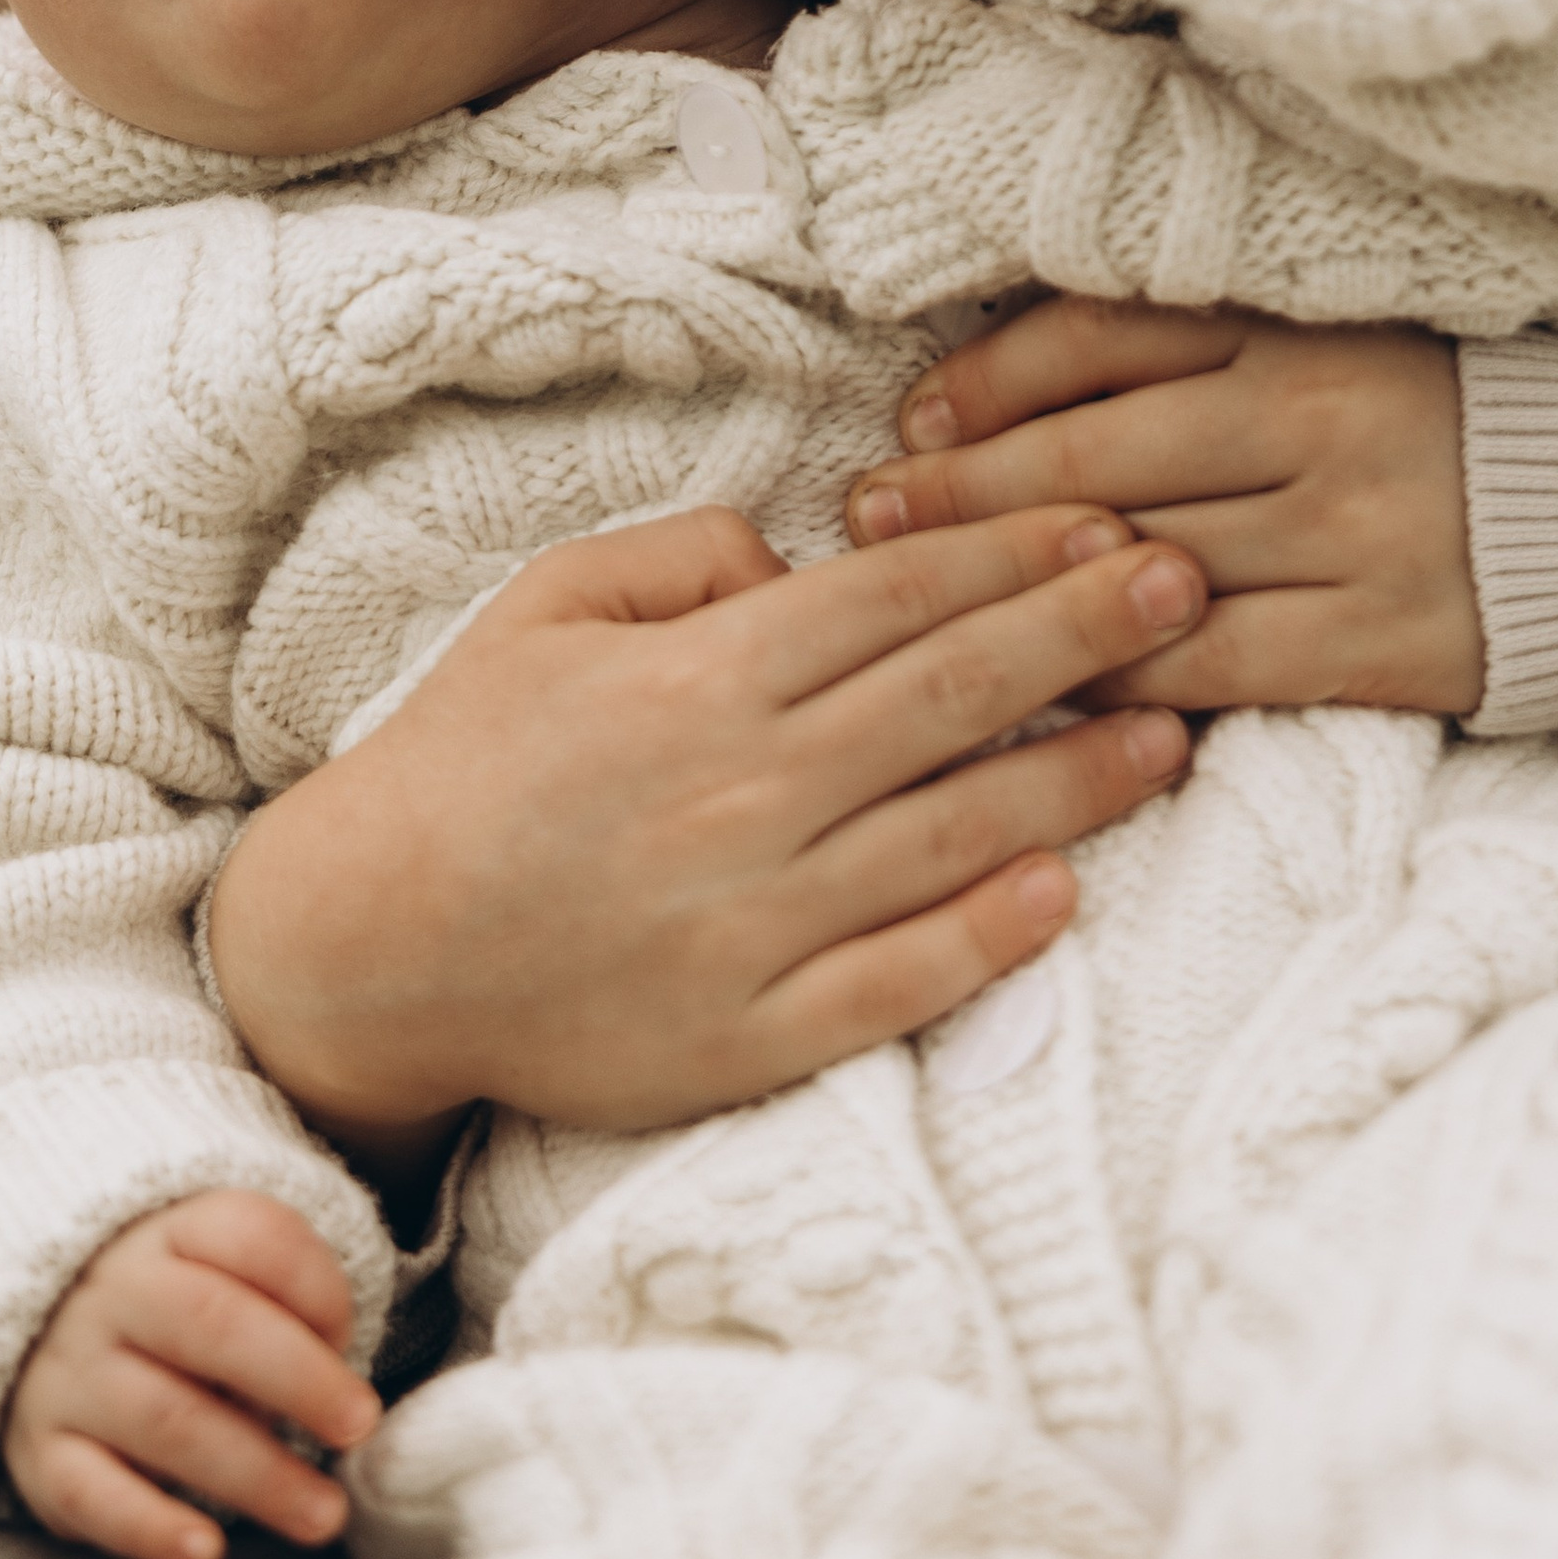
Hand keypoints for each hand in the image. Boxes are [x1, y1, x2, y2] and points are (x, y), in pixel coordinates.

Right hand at [1, 1191, 380, 1558]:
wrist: (40, 1334)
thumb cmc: (178, 1311)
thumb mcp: (227, 1270)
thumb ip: (288, 1300)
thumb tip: (338, 1381)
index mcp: (172, 1231)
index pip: (254, 1237)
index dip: (318, 1288)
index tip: (351, 1341)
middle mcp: (115, 1292)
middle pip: (212, 1323)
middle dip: (299, 1379)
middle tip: (358, 1426)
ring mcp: (72, 1373)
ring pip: (166, 1418)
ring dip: (255, 1473)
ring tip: (322, 1514)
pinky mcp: (42, 1455)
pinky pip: (90, 1494)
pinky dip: (150, 1527)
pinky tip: (206, 1552)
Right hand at [209, 502, 1204, 1160]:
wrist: (368, 946)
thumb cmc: (464, 755)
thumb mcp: (550, 602)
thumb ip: (689, 557)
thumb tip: (805, 566)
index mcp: (702, 677)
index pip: (899, 597)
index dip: (1017, 553)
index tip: (1111, 523)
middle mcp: (744, 792)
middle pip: (955, 695)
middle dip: (1087, 632)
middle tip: (1189, 586)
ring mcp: (753, 922)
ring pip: (954, 836)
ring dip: (1080, 780)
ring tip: (1177, 734)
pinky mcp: (748, 1035)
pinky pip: (898, 983)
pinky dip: (989, 936)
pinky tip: (1065, 892)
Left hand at [851, 299, 1481, 716]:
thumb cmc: (1462, 417)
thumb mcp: (1344, 336)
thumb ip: (1210, 346)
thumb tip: (1018, 374)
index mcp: (1303, 325)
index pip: (1102, 338)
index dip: (989, 381)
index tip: (912, 419)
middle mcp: (1322, 417)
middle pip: (1095, 456)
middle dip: (962, 491)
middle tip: (868, 516)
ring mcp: (1357, 533)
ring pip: (1137, 565)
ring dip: (1012, 590)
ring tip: (921, 603)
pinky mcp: (1387, 641)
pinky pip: (1212, 663)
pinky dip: (1117, 672)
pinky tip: (1044, 677)